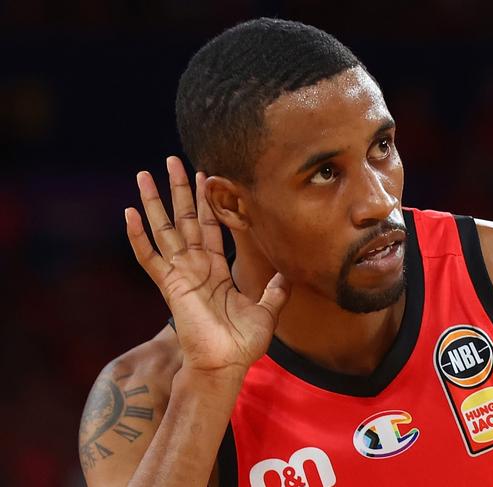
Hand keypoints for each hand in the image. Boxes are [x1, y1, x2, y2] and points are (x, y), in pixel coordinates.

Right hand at [125, 156, 289, 373]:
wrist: (226, 366)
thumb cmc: (243, 344)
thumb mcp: (267, 311)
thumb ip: (275, 291)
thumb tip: (287, 274)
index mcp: (217, 269)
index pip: (210, 226)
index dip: (207, 202)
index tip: (206, 177)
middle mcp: (196, 266)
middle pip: (184, 219)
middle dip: (179, 190)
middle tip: (172, 161)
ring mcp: (180, 274)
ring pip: (164, 230)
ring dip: (155, 202)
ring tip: (145, 175)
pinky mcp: (170, 285)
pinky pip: (149, 258)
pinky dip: (138, 237)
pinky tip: (129, 214)